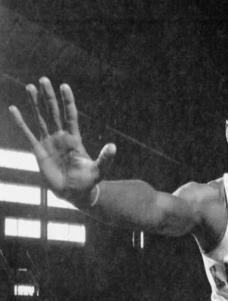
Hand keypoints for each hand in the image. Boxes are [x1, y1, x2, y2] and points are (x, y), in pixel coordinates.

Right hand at [9, 77, 114, 205]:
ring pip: (40, 118)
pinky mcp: (39, 151)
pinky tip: (13, 109)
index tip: (64, 86)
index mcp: (75, 139)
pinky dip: (20, 122)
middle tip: (44, 79)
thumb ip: (105, 158)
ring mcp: (49, 142)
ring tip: (30, 86)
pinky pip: (27, 133)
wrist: (74, 194)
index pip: (70, 116)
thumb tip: (113, 147)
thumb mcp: (99, 170)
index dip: (67, 101)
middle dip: (49, 96)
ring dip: (35, 103)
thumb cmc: (88, 181)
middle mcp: (61, 137)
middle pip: (54, 112)